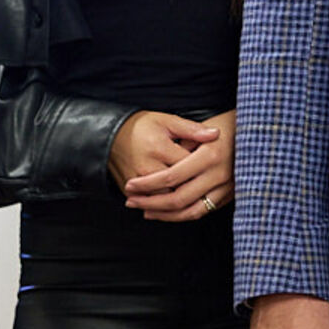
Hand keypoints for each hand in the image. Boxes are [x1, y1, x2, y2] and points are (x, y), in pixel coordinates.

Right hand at [112, 110, 226, 220]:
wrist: (111, 136)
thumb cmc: (143, 127)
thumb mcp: (168, 121)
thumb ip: (192, 129)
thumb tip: (216, 134)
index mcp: (160, 148)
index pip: (189, 167)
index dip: (203, 169)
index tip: (211, 166)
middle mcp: (147, 168)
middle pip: (179, 187)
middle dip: (194, 188)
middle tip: (206, 185)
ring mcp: (137, 183)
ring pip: (166, 200)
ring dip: (182, 201)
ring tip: (195, 194)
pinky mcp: (129, 191)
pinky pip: (151, 205)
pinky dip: (165, 206)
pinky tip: (178, 202)